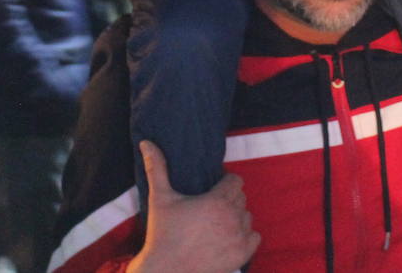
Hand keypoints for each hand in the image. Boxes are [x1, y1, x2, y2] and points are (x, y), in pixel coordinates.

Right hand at [130, 141, 258, 272]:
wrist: (166, 271)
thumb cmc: (162, 234)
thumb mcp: (160, 198)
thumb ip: (156, 167)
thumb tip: (145, 142)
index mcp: (216, 201)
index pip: (235, 181)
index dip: (224, 183)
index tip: (212, 191)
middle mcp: (232, 218)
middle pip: (241, 198)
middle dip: (229, 200)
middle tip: (210, 209)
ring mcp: (239, 238)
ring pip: (248, 217)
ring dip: (237, 218)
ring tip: (218, 224)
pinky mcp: (242, 255)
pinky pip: (255, 237)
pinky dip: (245, 236)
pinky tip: (228, 238)